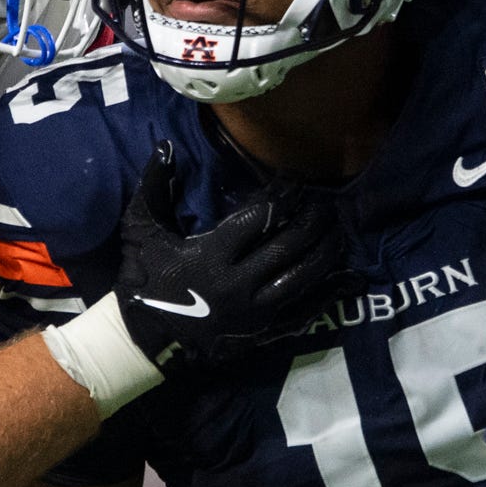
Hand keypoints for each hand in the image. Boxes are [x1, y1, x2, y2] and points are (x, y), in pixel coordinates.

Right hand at [113, 148, 344, 371]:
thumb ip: (154, 187)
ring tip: (338, 232)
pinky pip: (302, 311)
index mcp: (210, 255)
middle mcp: (238, 283)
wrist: (143, 339)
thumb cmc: (142, 278)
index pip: (259, 218)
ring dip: (325, 253)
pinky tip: (345, 278)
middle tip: (326, 205)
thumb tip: (166, 147)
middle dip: (313, 222)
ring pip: (302, 277)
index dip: (283, 197)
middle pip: (288, 246)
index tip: (296, 183)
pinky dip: (327, 295)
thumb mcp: (140, 230)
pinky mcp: (261, 331)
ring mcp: (253, 310)